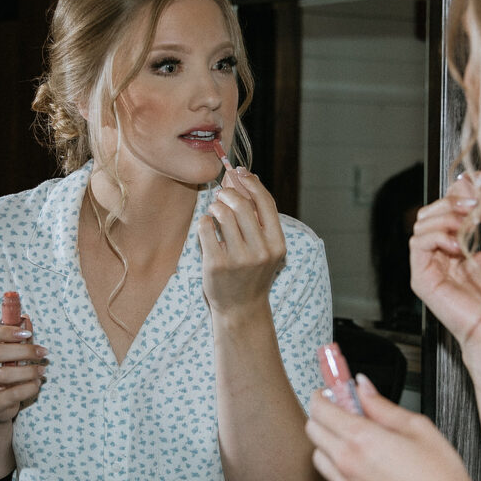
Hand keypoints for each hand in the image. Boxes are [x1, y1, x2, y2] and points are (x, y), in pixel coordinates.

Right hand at [0, 315, 46, 424]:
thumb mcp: (6, 350)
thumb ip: (15, 335)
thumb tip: (25, 319)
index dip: (7, 331)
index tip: (28, 334)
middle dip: (23, 351)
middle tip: (42, 352)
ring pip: (2, 375)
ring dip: (28, 370)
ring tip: (42, 369)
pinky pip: (10, 394)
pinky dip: (28, 388)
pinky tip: (36, 383)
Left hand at [197, 169, 285, 313]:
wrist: (240, 308)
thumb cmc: (252, 273)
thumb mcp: (264, 248)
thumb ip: (259, 218)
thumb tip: (247, 179)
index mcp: (277, 245)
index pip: (266, 203)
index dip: (252, 183)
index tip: (240, 172)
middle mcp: (260, 252)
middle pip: (243, 206)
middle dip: (229, 193)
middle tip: (222, 193)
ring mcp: (238, 259)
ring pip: (223, 214)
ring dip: (216, 206)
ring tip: (214, 210)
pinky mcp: (216, 264)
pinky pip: (206, 228)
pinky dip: (204, 221)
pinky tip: (207, 225)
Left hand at [306, 376, 478, 480]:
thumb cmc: (440, 478)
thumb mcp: (417, 427)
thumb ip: (382, 405)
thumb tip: (364, 387)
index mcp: (361, 439)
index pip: (320, 409)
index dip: (322, 397)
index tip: (329, 395)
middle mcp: (347, 464)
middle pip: (313, 432)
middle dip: (324, 419)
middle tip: (344, 417)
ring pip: (319, 459)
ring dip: (330, 448)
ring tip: (358, 448)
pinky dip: (343, 477)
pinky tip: (367, 475)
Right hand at [409, 174, 480, 355]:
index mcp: (455, 245)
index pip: (445, 210)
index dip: (457, 194)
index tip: (476, 185)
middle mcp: (438, 253)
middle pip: (430, 212)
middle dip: (451, 202)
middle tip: (472, 205)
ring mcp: (427, 264)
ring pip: (421, 223)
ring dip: (446, 218)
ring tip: (467, 228)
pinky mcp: (420, 276)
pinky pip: (417, 243)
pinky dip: (437, 236)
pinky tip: (457, 246)